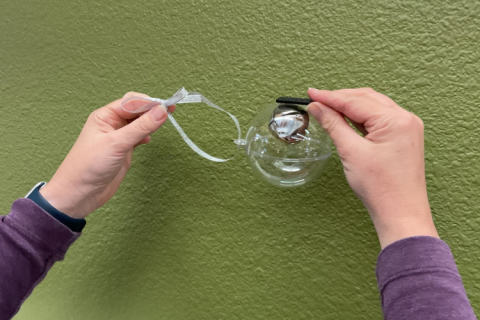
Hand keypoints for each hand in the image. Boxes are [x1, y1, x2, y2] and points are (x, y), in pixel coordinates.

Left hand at [40, 92, 173, 218]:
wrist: (80, 193)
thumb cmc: (89, 166)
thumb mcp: (117, 143)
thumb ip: (141, 127)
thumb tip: (162, 111)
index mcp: (105, 116)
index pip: (132, 102)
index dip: (150, 103)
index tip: (167, 107)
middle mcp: (112, 124)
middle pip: (136, 110)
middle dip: (152, 110)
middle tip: (170, 111)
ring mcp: (118, 137)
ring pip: (139, 123)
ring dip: (151, 122)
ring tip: (164, 122)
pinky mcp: (124, 150)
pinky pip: (139, 136)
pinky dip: (147, 135)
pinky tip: (149, 140)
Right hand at [307, 88, 438, 248]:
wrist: (400, 213)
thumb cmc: (381, 188)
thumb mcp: (351, 152)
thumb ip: (333, 124)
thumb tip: (318, 107)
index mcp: (396, 120)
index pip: (356, 101)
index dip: (330, 96)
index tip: (311, 93)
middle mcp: (405, 119)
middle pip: (366, 99)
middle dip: (340, 98)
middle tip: (316, 99)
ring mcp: (407, 128)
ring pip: (373, 107)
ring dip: (350, 106)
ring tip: (328, 107)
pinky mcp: (403, 138)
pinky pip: (379, 119)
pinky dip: (361, 117)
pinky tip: (346, 119)